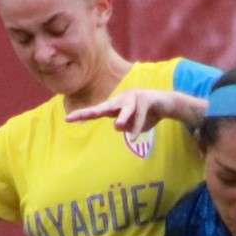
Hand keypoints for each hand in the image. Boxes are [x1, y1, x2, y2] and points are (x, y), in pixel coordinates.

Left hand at [66, 89, 187, 135]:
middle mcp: (121, 100)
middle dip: (89, 113)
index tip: (67, 119)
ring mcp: (134, 97)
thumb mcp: (135, 126)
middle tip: (74, 118)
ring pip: (125, 110)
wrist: (168, 104)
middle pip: (104, 107)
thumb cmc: (148, 114)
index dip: (83, 115)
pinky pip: (140, 116)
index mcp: (115, 106)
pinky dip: (138, 127)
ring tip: (117, 126)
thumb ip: (126, 127)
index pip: (96, 111)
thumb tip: (118, 126)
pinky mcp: (146, 99)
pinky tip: (135, 138)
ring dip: (122, 118)